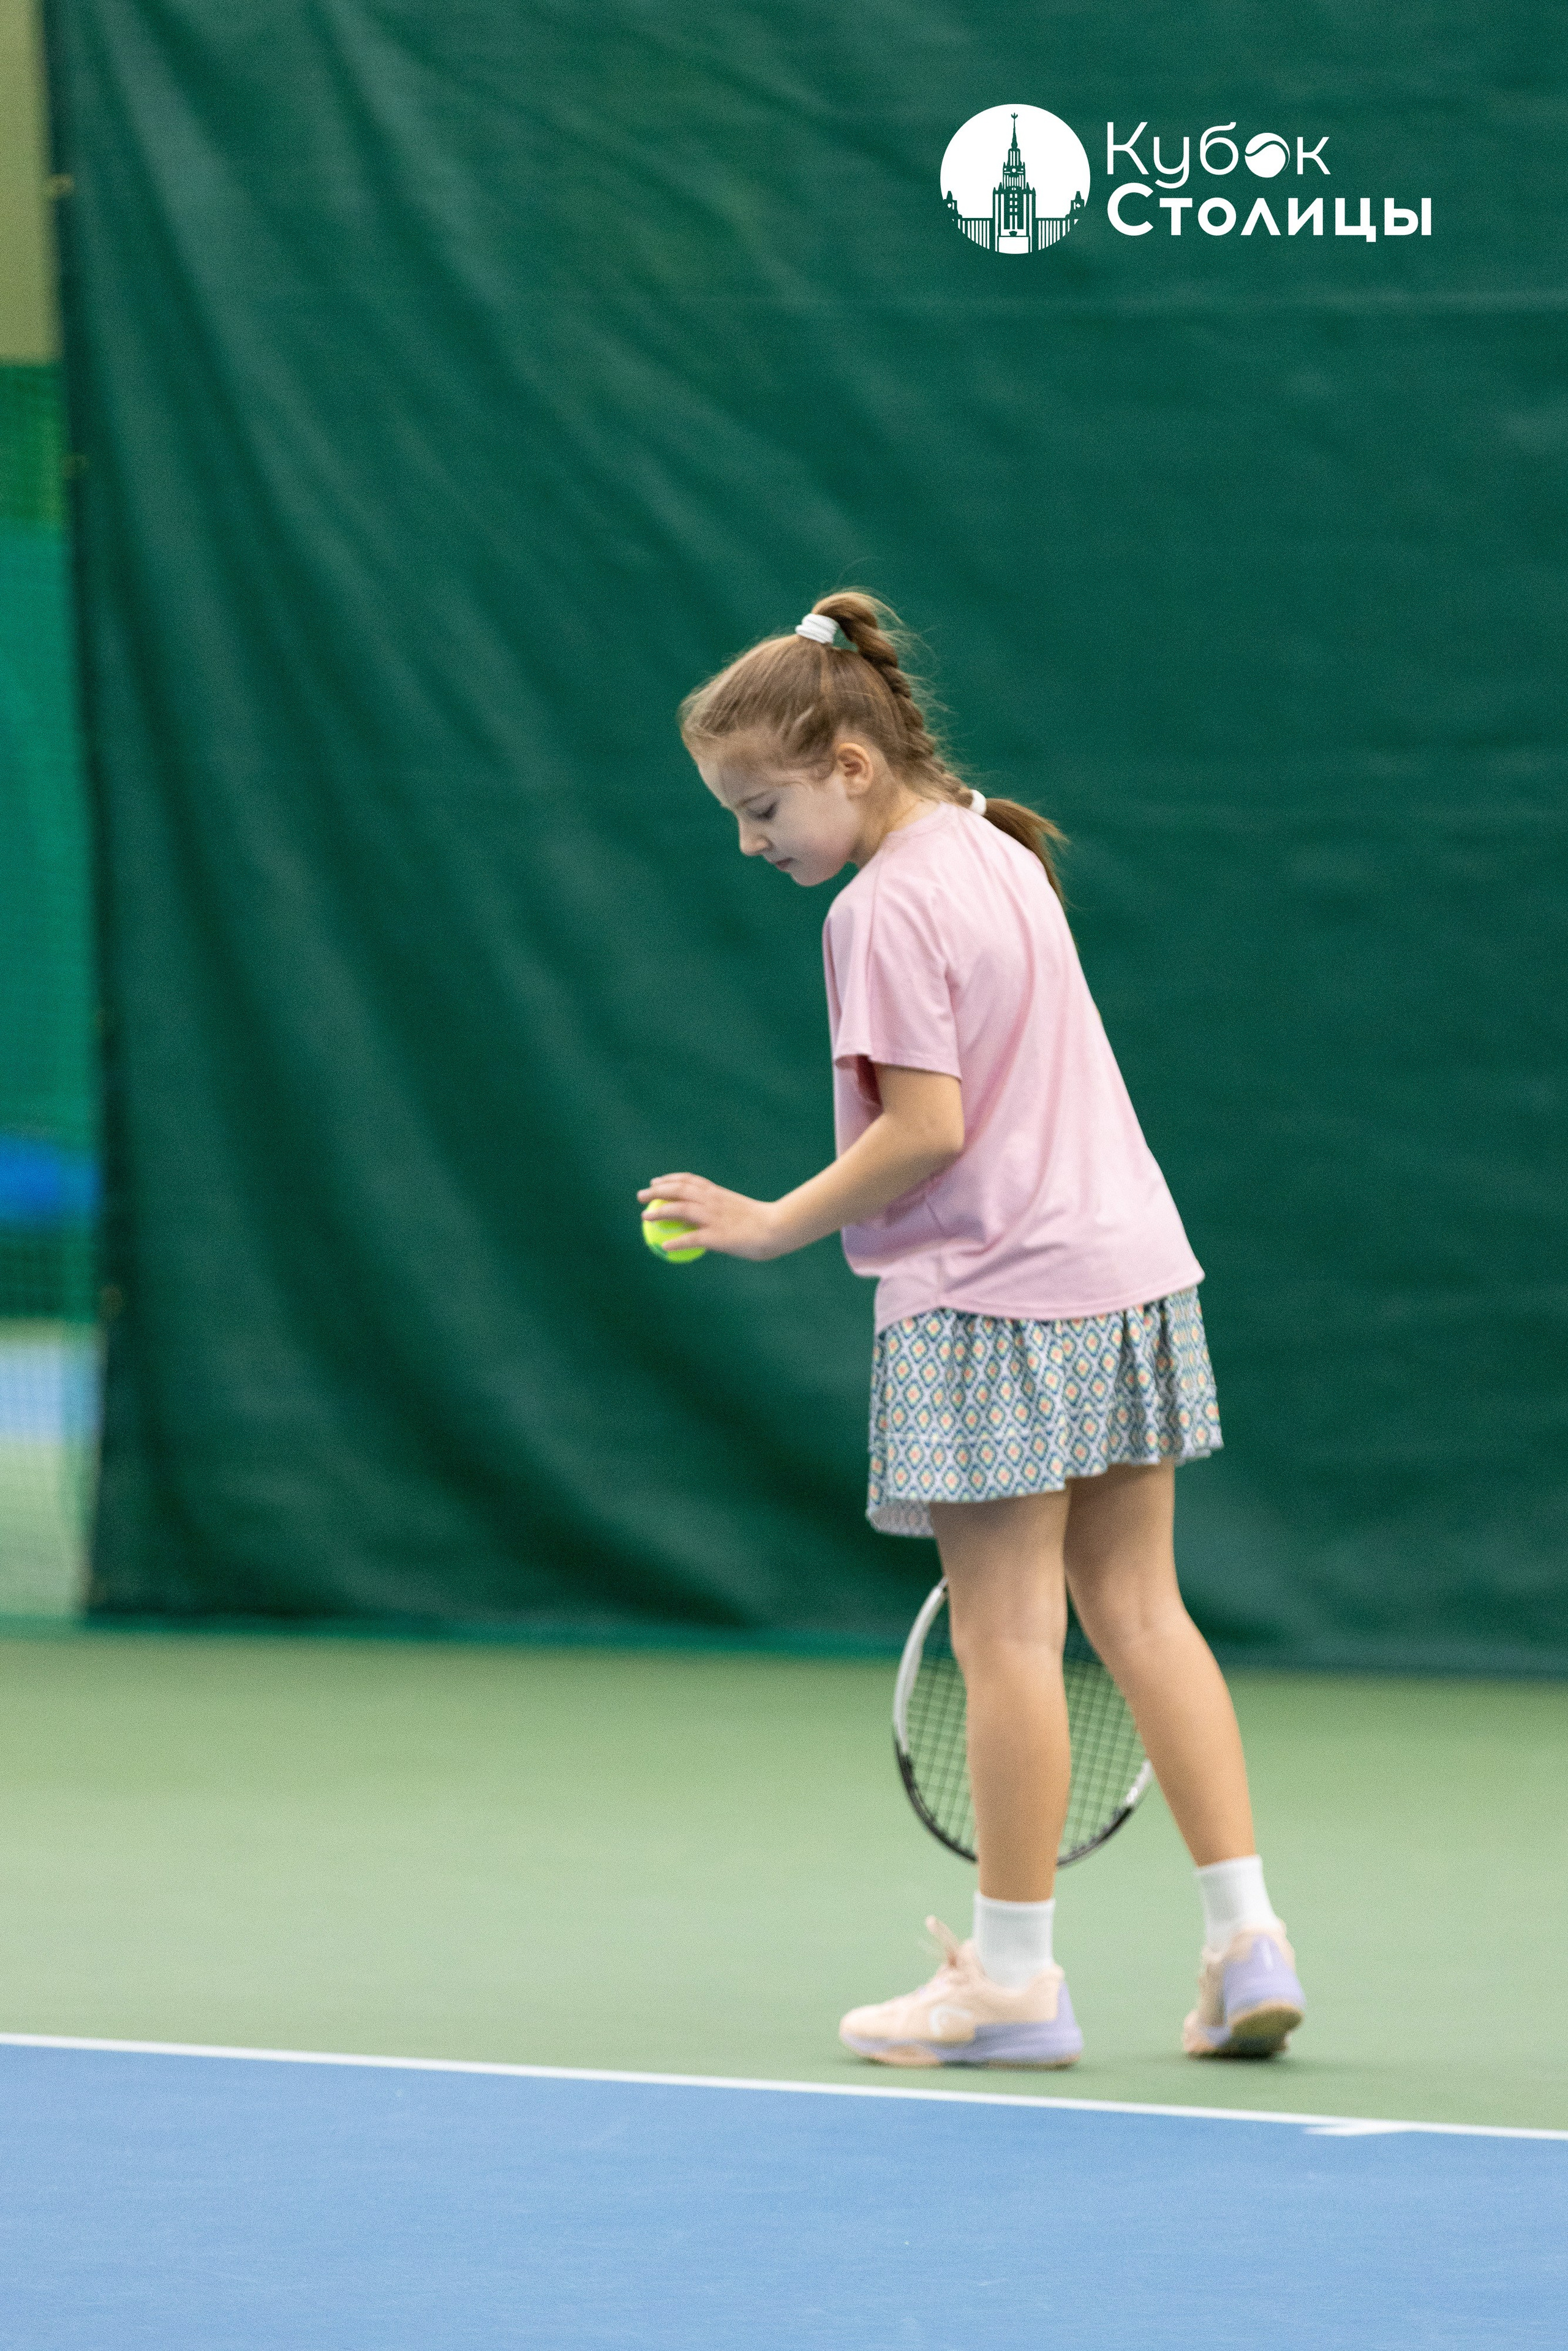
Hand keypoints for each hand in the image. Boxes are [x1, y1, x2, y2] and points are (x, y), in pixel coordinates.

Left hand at [638, 1174, 783, 1260]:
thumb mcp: (740, 1211)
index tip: (656, 1181)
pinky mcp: (717, 1236)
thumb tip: (711, 1221)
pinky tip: (665, 1246)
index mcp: (718, 1194)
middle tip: (641, 1196)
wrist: (777, 1227)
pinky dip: (676, 1241)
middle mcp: (712, 1201)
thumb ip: (724, 1212)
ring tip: (645, 1217)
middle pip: (678, 1190)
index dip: (670, 1180)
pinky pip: (691, 1238)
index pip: (689, 1181)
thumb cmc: (763, 1222)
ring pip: (680, 1210)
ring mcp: (713, 1218)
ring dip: (660, 1212)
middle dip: (657, 1191)